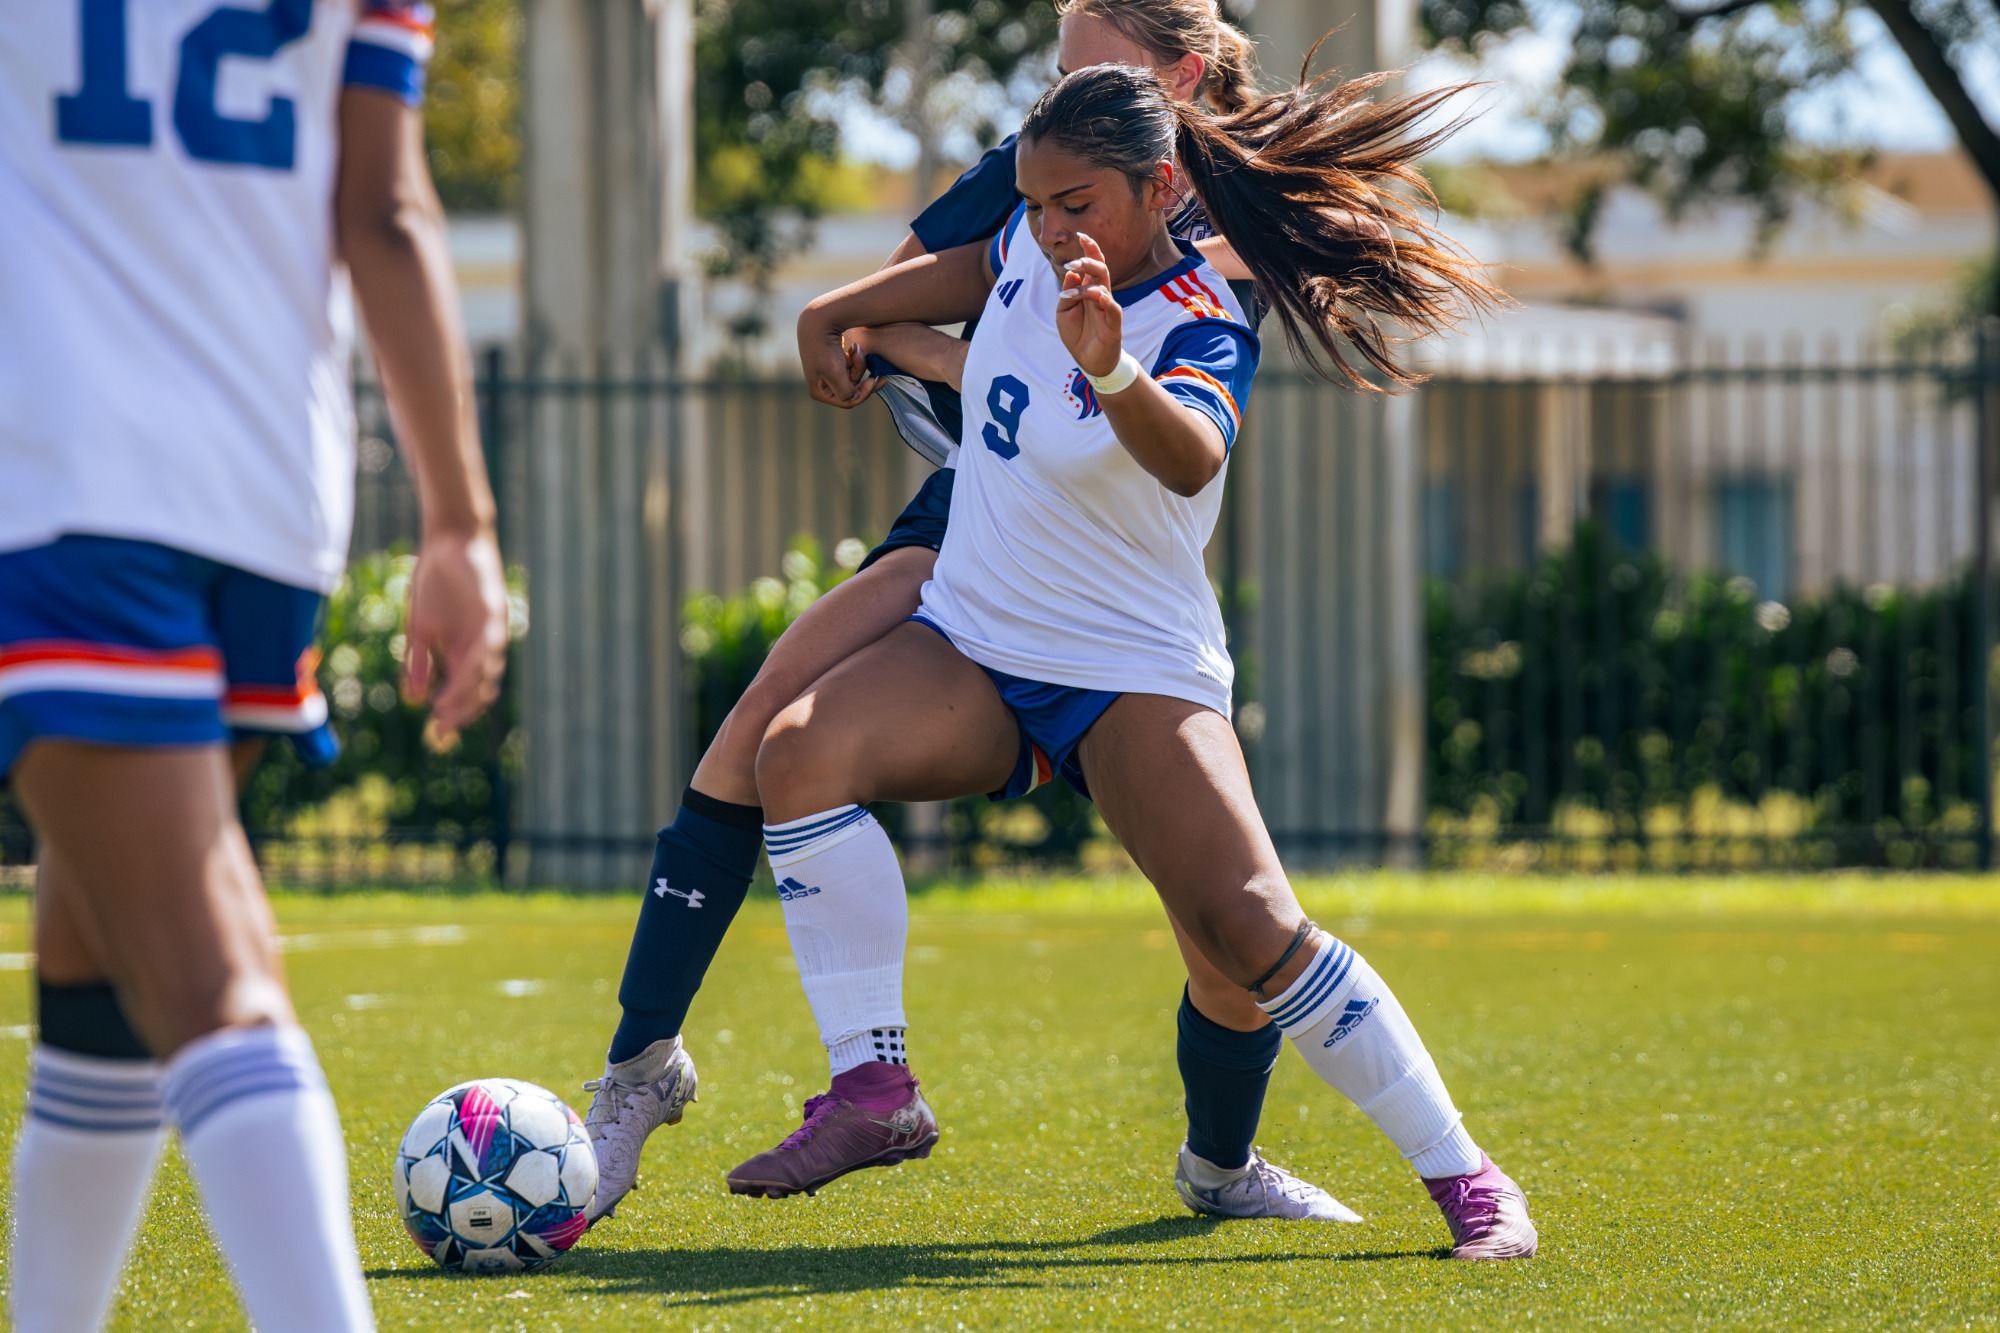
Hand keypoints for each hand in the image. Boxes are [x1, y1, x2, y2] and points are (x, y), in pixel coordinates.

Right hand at [402, 527, 508, 749]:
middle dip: (461, 713)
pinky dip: (476, 665)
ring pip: (487, 673)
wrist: (448, 541)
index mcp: (467, 652)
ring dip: (466, 695)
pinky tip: (459, 678)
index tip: (436, 735)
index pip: (467, 693)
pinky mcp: (495, 612)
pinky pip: (490, 646)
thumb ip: (419, 661)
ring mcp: (492, 631)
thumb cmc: (435, 581)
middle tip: (441, 730)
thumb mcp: (420, 628)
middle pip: (480, 691)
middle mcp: (484, 647)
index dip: (454, 715)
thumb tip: (414, 697)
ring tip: (445, 711)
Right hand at [797, 312, 878, 408]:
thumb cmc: (825, 348)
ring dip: (858, 362)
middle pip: (852, 388)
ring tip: (855, 348)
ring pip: (853, 375)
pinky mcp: (834, 362)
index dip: (863, 393)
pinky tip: (853, 346)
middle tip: (866, 361)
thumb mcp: (835, 373)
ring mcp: (829, 373)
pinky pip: (851, 365)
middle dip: (859, 372)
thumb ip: (846, 392)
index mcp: (820, 392)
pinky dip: (854, 357)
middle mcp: (823, 385)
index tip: (874, 380)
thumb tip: (854, 398)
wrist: (819, 321)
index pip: (848, 401)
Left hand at [1056, 234, 1122, 377]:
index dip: (1089, 249)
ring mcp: (1108, 308)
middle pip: (1101, 270)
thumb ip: (1067, 292)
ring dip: (1085, 286)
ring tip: (1068, 293)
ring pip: (1104, 286)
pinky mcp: (1113, 324)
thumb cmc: (1077, 335)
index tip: (1080, 235)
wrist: (1088, 361)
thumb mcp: (1064, 312)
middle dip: (1088, 261)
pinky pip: (1113, 308)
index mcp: (1089, 289)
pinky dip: (1106, 300)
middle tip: (1071, 263)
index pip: (1092, 264)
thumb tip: (1071, 274)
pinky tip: (1098, 296)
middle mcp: (1101, 295)